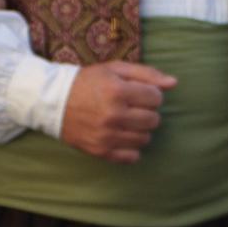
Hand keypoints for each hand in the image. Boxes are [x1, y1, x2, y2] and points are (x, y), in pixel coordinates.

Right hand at [60, 61, 176, 164]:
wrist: (53, 102)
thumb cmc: (88, 82)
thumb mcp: (115, 69)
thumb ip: (146, 74)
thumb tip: (174, 83)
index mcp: (117, 91)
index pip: (156, 98)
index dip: (151, 94)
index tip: (139, 93)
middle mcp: (113, 115)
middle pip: (153, 120)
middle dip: (147, 112)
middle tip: (132, 107)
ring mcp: (107, 136)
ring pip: (145, 139)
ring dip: (140, 129)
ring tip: (126, 121)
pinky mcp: (101, 151)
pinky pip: (132, 157)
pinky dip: (131, 148)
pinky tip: (121, 136)